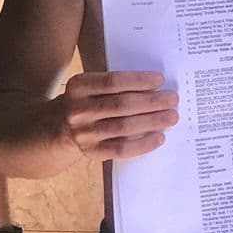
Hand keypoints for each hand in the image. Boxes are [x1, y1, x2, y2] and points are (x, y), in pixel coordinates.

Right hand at [55, 71, 178, 161]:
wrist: (58, 128)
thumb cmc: (86, 101)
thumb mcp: (90, 86)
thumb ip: (115, 84)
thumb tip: (156, 85)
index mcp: (79, 86)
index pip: (113, 81)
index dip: (139, 80)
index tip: (160, 79)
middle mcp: (78, 110)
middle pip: (122, 105)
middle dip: (152, 101)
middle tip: (173, 99)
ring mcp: (84, 133)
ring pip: (124, 127)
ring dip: (152, 121)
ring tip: (172, 117)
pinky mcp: (92, 153)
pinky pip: (121, 149)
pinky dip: (143, 144)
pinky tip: (159, 137)